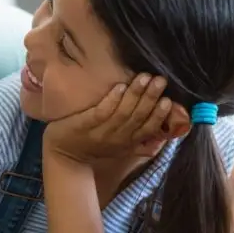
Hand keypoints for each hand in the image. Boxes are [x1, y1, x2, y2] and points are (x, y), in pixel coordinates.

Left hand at [43, 74, 173, 164]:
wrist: (64, 156)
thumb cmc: (94, 147)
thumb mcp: (120, 149)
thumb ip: (140, 144)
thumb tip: (164, 136)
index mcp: (129, 142)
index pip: (149, 129)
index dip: (160, 115)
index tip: (169, 100)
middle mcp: (118, 138)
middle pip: (138, 117)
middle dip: (151, 97)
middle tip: (161, 80)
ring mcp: (102, 131)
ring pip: (123, 112)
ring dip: (135, 94)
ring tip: (144, 77)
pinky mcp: (86, 124)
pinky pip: (102, 111)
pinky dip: (112, 99)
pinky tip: (120, 86)